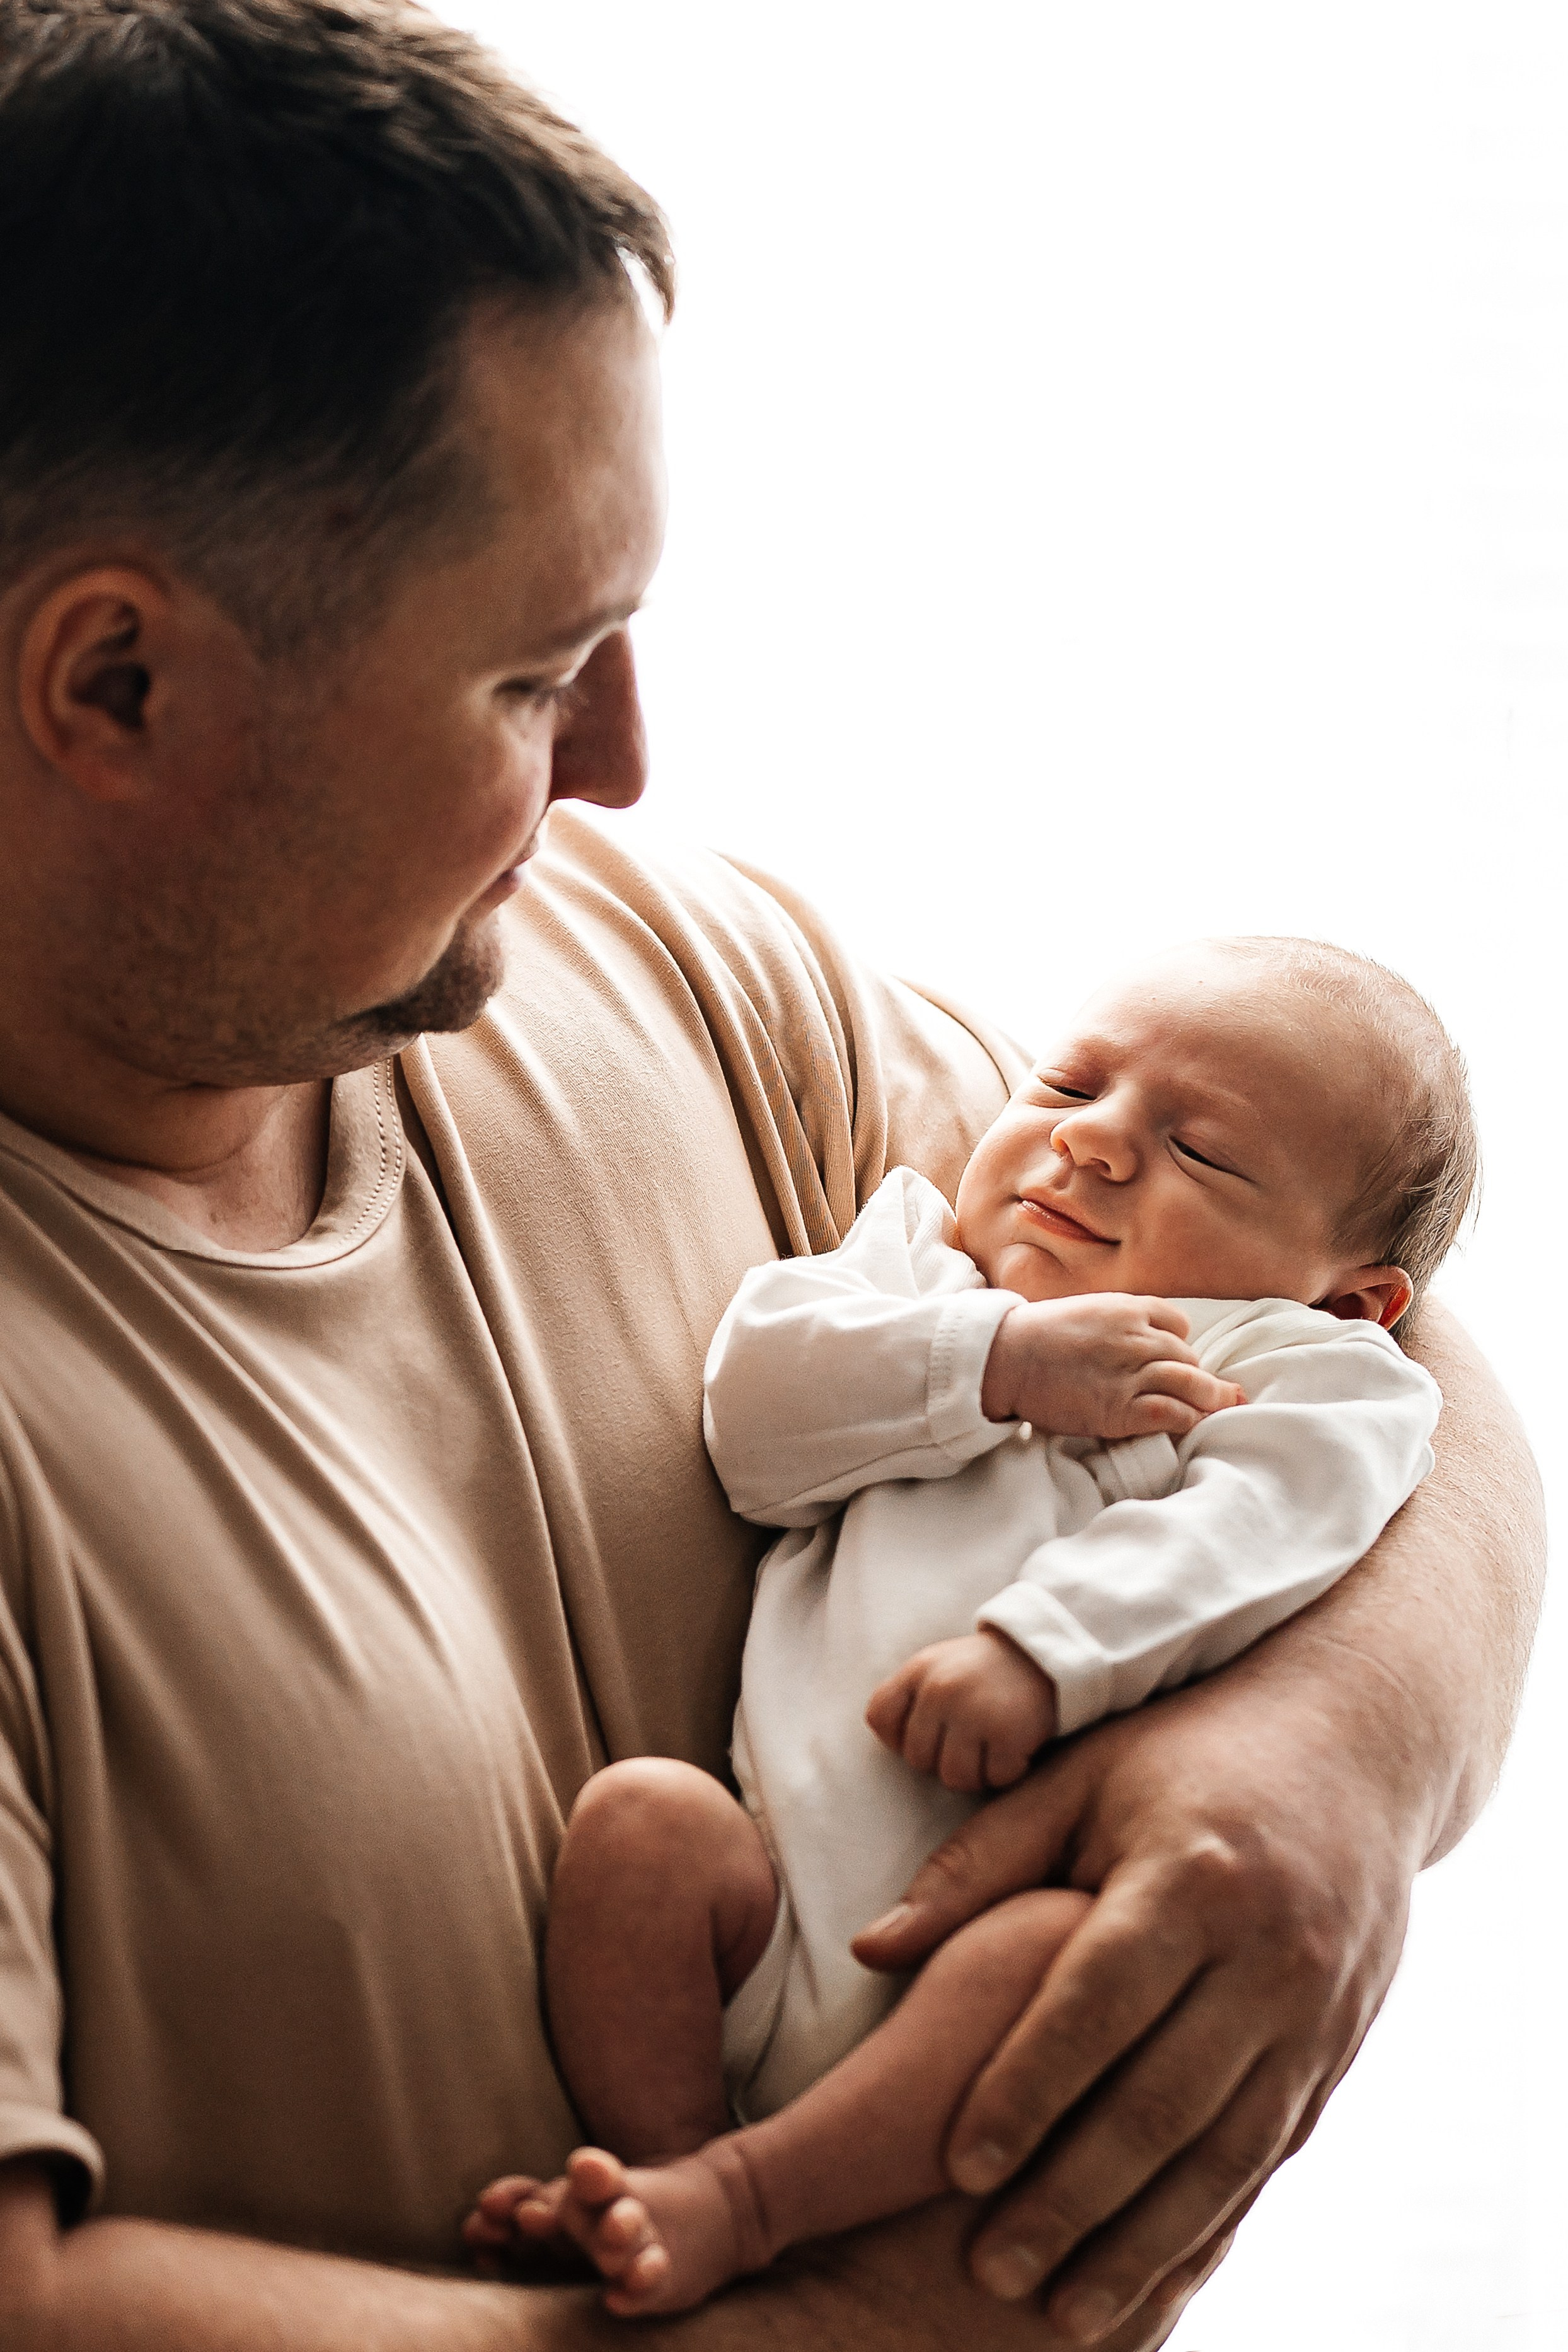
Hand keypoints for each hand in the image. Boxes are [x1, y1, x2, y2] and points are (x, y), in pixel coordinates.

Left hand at [851, 1646, 1426, 2344]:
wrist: (1356, 1738)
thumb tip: (871, 1950)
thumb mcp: (1080, 1778)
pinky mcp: (1340, 2046)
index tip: (959, 2164)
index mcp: (1191, 1875)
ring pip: (1225, 2153)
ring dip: (1145, 2242)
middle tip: (992, 2269)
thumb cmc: (1188, 1750)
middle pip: (1163, 2099)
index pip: (1098, 2004)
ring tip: (1065, 2312)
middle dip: (1075, 2196)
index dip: (1028, 2088)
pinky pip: (1272, 2158)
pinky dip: (1213, 2228)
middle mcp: (1268, 1951)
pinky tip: (1156, 2277)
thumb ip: (976, 1866)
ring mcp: (1317, 2008)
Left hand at [865, 1631, 1058, 1790]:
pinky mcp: (1008, 1733)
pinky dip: (1007, 1772)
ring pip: (954, 1778)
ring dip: (975, 1773)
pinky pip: (995, 1779)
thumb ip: (910, 1697)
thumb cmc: (983, 1671)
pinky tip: (1015, 1748)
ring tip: (990, 1748)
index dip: (897, 1736)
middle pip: (917, 1759)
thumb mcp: (938, 1667)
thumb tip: (893, 1744)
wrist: (1043, 1654)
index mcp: (918, 1670)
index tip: (927, 1732)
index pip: (879, 1717)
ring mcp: (974, 1712)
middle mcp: (941, 1690)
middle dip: (942, 1759)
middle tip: (969, 1741)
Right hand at [980, 1296, 1242, 1437]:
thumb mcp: (1084, 1312)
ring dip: (1210, 1398)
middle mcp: (1135, 1338)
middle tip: (1211, 1391)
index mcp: (1127, 1310)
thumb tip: (1138, 1340)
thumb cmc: (1037, 1336)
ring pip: (1190, 1383)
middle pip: (1187, 1357)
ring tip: (1223, 1406)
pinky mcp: (1119, 1409)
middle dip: (1197, 1375)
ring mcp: (1128, 1374)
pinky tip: (1189, 1422)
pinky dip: (1186, 1418)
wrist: (1004, 1357)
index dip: (1179, 1343)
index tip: (1174, 1359)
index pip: (1177, 1324)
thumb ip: (1116, 1323)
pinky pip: (1170, 1413)